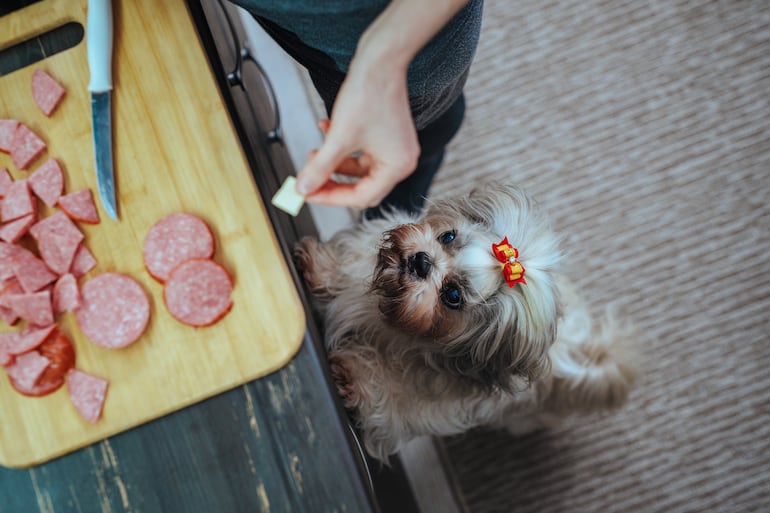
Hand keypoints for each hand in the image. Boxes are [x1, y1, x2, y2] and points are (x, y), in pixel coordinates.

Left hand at [295, 57, 419, 208]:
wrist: (380, 59)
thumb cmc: (368, 94)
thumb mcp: (338, 137)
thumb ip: (320, 167)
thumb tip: (303, 188)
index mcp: (397, 167)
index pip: (361, 197)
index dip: (331, 197)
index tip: (307, 194)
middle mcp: (401, 160)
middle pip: (361, 186)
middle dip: (332, 182)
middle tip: (309, 181)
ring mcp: (395, 146)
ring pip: (358, 167)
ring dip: (334, 162)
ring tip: (312, 153)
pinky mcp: (386, 133)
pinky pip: (362, 150)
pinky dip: (343, 146)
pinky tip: (325, 130)